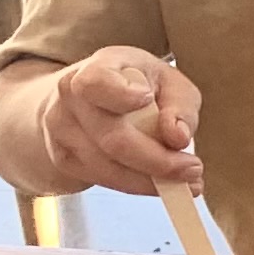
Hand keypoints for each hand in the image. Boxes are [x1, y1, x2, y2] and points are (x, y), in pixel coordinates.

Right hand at [38, 48, 202, 193]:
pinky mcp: (63, 159)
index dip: (121, 94)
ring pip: (109, 168)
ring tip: (187, 181)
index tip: (147, 98)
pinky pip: (104, 180)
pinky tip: (162, 184)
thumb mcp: (167, 80)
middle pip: (113, 139)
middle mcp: (70, 99)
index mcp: (96, 69)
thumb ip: (180, 104)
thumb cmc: (137, 85)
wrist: (85, 98)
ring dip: (152, 180)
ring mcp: (60, 131)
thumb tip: (178, 137)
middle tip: (194, 168)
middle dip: (158, 160)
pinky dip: (138, 185)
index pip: (97, 82)